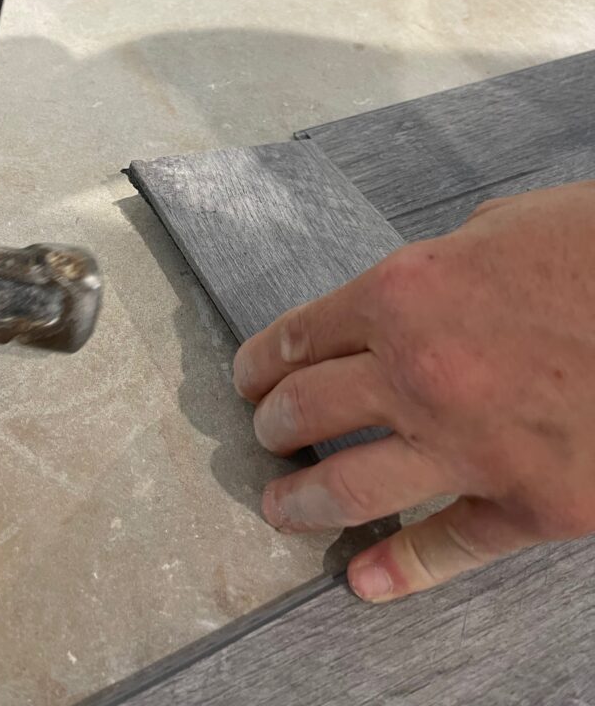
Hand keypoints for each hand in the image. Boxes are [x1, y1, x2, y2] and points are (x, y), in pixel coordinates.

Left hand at [233, 182, 594, 601]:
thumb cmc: (593, 249)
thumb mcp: (500, 228)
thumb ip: (438, 266)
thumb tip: (413, 293)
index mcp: (403, 293)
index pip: (299, 335)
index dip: (261, 360)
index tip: (249, 377)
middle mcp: (417, 371)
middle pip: (308, 408)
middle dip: (274, 424)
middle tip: (267, 432)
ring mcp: (469, 444)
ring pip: (350, 487)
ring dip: (301, 502)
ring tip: (281, 507)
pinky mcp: (530, 502)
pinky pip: (448, 544)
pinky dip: (401, 570)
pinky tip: (364, 581)